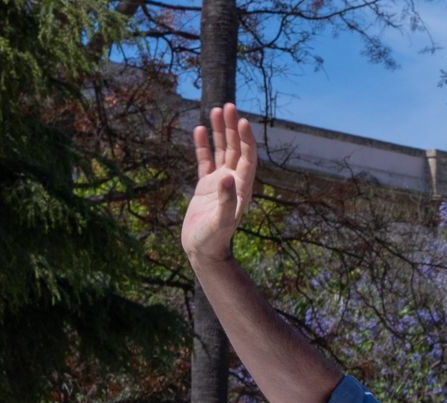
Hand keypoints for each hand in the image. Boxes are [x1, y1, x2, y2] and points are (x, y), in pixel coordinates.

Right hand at [182, 103, 258, 265]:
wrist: (204, 252)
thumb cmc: (214, 240)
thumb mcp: (220, 221)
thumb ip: (225, 200)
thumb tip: (226, 177)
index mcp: (241, 188)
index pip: (247, 158)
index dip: (246, 139)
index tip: (242, 120)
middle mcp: (233, 182)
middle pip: (235, 149)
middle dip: (232, 128)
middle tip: (228, 105)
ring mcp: (219, 183)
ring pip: (221, 152)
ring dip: (220, 132)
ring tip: (215, 110)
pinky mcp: (205, 187)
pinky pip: (205, 161)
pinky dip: (204, 146)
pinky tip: (200, 130)